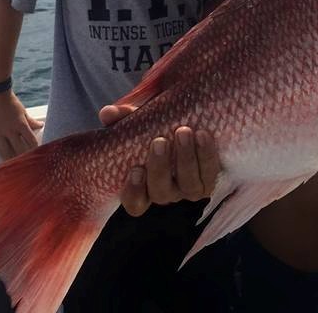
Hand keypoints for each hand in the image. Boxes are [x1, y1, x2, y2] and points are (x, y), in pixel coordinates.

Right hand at [0, 91, 42, 166]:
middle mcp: (10, 130)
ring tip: (13, 172)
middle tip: (28, 169)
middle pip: (19, 149)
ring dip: (9, 161)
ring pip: (5, 151)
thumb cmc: (10, 101)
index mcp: (21, 124)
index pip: (31, 141)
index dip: (36, 150)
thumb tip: (41, 126)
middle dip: (24, 159)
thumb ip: (31, 121)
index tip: (39, 158)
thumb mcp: (23, 111)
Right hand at [98, 102, 221, 216]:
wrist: (191, 120)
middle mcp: (167, 192)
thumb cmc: (157, 126)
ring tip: (184, 132)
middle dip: (160, 168)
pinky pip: (210, 174)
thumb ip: (122, 118)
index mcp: (145, 186)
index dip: (134, 191)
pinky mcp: (210, 179)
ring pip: (189, 186)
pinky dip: (206, 155)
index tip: (135, 169)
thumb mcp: (138, 121)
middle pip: (162, 193)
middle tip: (160, 141)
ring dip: (186, 159)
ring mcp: (189, 188)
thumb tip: (107, 113)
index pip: (135, 203)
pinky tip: (203, 134)